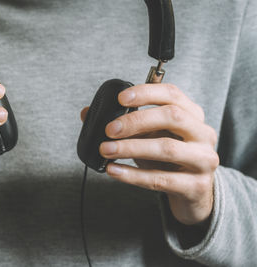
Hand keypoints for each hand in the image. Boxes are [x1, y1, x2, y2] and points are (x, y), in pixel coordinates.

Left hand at [81, 84, 218, 224]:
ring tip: (105, 149)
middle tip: (109, 129)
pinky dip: (133, 175)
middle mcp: (203, 133)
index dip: (146, 92)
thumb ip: (124, 123)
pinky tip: (113, 170)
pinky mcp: (195, 186)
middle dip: (136, 121)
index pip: (172, 94)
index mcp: (192, 114)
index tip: (120, 98)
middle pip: (171, 116)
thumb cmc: (168, 159)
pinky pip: (160, 179)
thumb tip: (87, 113)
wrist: (193, 192)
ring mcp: (203, 160)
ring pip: (166, 149)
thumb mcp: (149, 136)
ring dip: (131, 148)